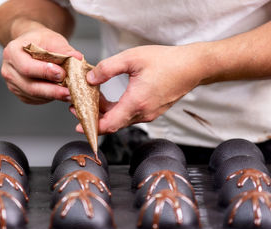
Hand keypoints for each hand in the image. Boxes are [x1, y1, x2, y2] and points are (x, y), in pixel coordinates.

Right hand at [1, 20, 81, 103]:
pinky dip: (50, 98)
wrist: (31, 45)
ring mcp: (13, 84)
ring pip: (34, 95)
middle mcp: (9, 70)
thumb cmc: (40, 41)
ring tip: (70, 94)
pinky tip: (60, 93)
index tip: (62, 74)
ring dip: (53, 96)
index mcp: (12, 52)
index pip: (27, 67)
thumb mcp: (52, 39)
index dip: (45, 72)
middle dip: (52, 90)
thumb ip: (64, 50)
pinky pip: (36, 99)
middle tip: (69, 92)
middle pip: (30, 86)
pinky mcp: (21, 94)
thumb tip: (77, 58)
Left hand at [75, 44, 204, 133]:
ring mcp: (149, 114)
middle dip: (94, 118)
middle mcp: (143, 113)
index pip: (110, 124)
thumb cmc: (166, 61)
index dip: (92, 127)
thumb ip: (108, 68)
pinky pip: (130, 116)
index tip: (78, 126)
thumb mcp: (132, 58)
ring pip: (121, 120)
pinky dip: (117, 111)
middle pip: (113, 124)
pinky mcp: (152, 111)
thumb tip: (90, 79)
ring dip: (106, 114)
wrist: (193, 66)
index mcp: (136, 102)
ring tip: (93, 101)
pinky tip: (110, 100)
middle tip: (78, 108)